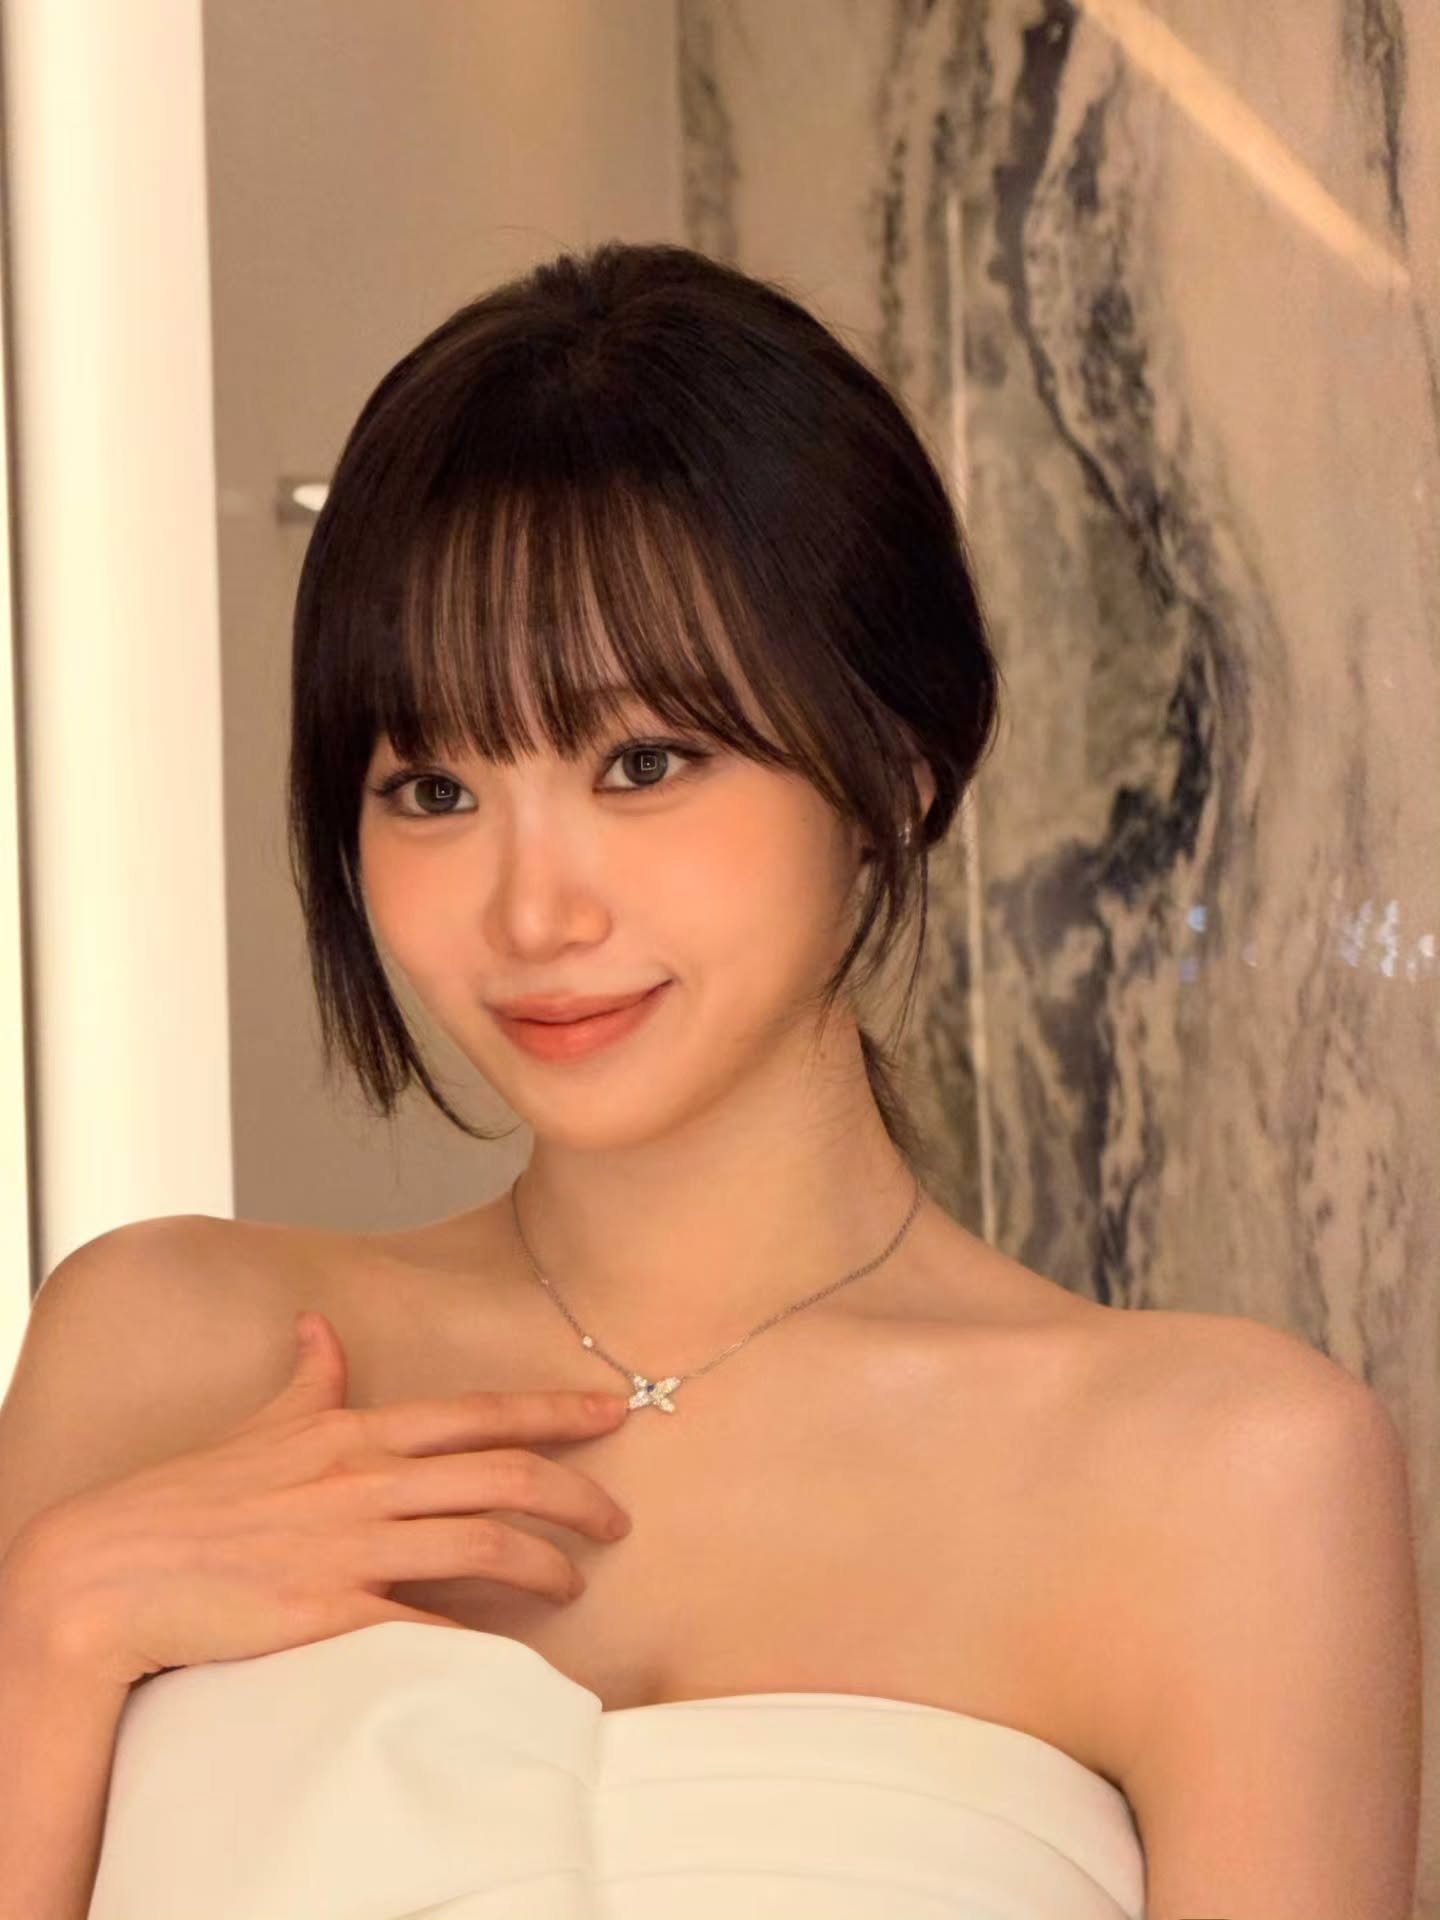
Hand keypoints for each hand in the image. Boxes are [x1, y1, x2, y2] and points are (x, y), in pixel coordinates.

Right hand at [3, 1311, 632, 1689]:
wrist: (110, 1570)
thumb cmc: (185, 1498)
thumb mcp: (258, 1424)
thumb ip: (308, 1378)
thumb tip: (320, 1326)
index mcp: (354, 1431)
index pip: (477, 1413)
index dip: (553, 1411)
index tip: (611, 1411)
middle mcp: (364, 1480)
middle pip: (501, 1475)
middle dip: (574, 1494)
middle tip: (617, 1519)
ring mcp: (349, 1544)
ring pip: (482, 1542)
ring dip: (544, 1565)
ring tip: (572, 1583)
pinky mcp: (330, 1611)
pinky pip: (428, 1621)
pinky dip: (477, 1636)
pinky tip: (506, 1649)